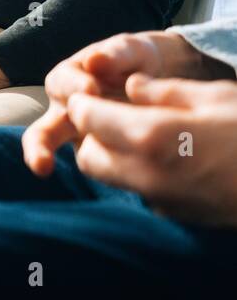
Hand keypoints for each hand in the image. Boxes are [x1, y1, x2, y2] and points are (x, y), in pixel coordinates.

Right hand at [24, 31, 193, 176]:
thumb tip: (94, 62)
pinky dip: (99, 166)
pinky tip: (116, 172)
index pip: (62, 84)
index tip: (91, 89)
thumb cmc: (133, 60)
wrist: (154, 78)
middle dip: (37, 145)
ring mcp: (77, 135)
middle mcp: (63, 111)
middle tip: (40, 161)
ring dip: (43, 156)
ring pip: (52, 148)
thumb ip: (115, 54)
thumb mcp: (129, 50)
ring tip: (42, 168)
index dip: (75, 86)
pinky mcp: (96, 154)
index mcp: (66, 80)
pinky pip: (91, 164)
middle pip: (42, 131)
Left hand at [65, 77, 236, 227]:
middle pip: (88, 155)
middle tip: (110, 112)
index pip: (87, 118)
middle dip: (91, 134)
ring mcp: (160, 199)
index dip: (84, 102)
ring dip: (111, 155)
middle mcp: (146, 172)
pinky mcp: (176, 213)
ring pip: (111, 177)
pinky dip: (137, 172)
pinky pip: (139, 190)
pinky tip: (167, 156)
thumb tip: (131, 86)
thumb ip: (164, 91)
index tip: (92, 91)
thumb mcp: (215, 97)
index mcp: (150, 136)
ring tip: (138, 132)